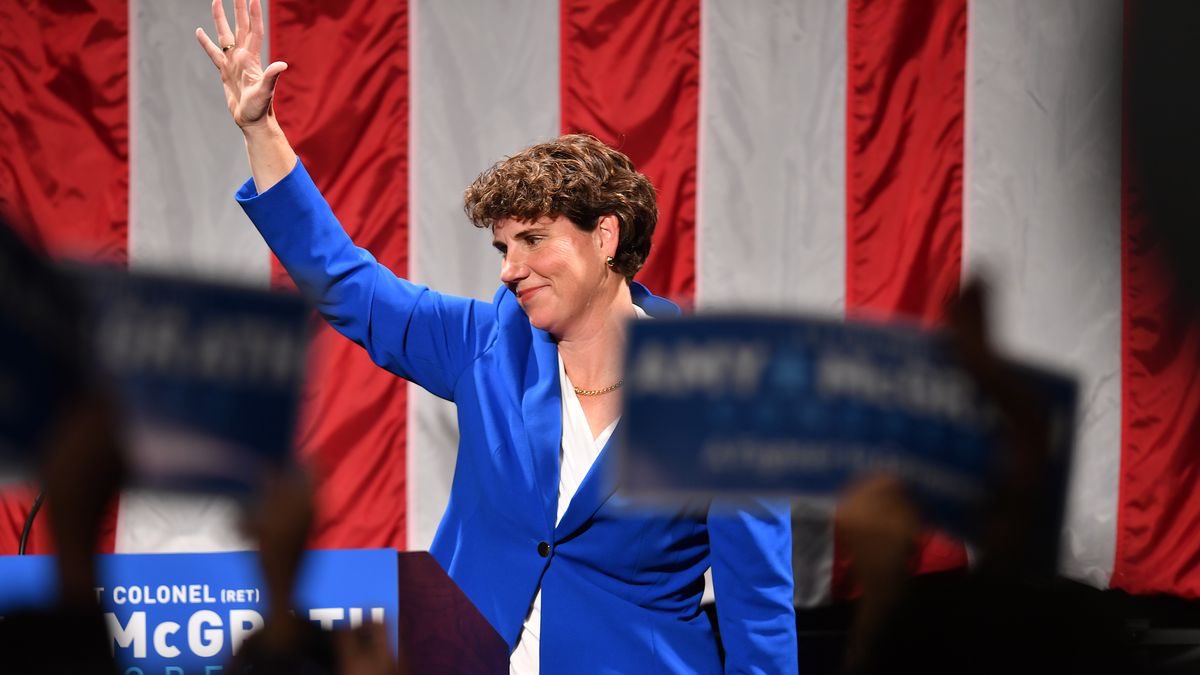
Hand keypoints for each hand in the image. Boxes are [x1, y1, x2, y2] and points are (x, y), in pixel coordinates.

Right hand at [196, 0, 287, 129]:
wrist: (252, 121)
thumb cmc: (260, 108)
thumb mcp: (265, 92)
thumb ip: (271, 77)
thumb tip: (283, 65)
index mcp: (252, 59)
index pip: (253, 31)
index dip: (254, 15)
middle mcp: (243, 57)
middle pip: (240, 27)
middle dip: (238, 9)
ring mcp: (233, 63)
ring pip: (225, 35)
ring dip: (220, 19)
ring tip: (215, 1)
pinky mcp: (225, 72)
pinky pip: (213, 53)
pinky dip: (206, 43)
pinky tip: (200, 31)